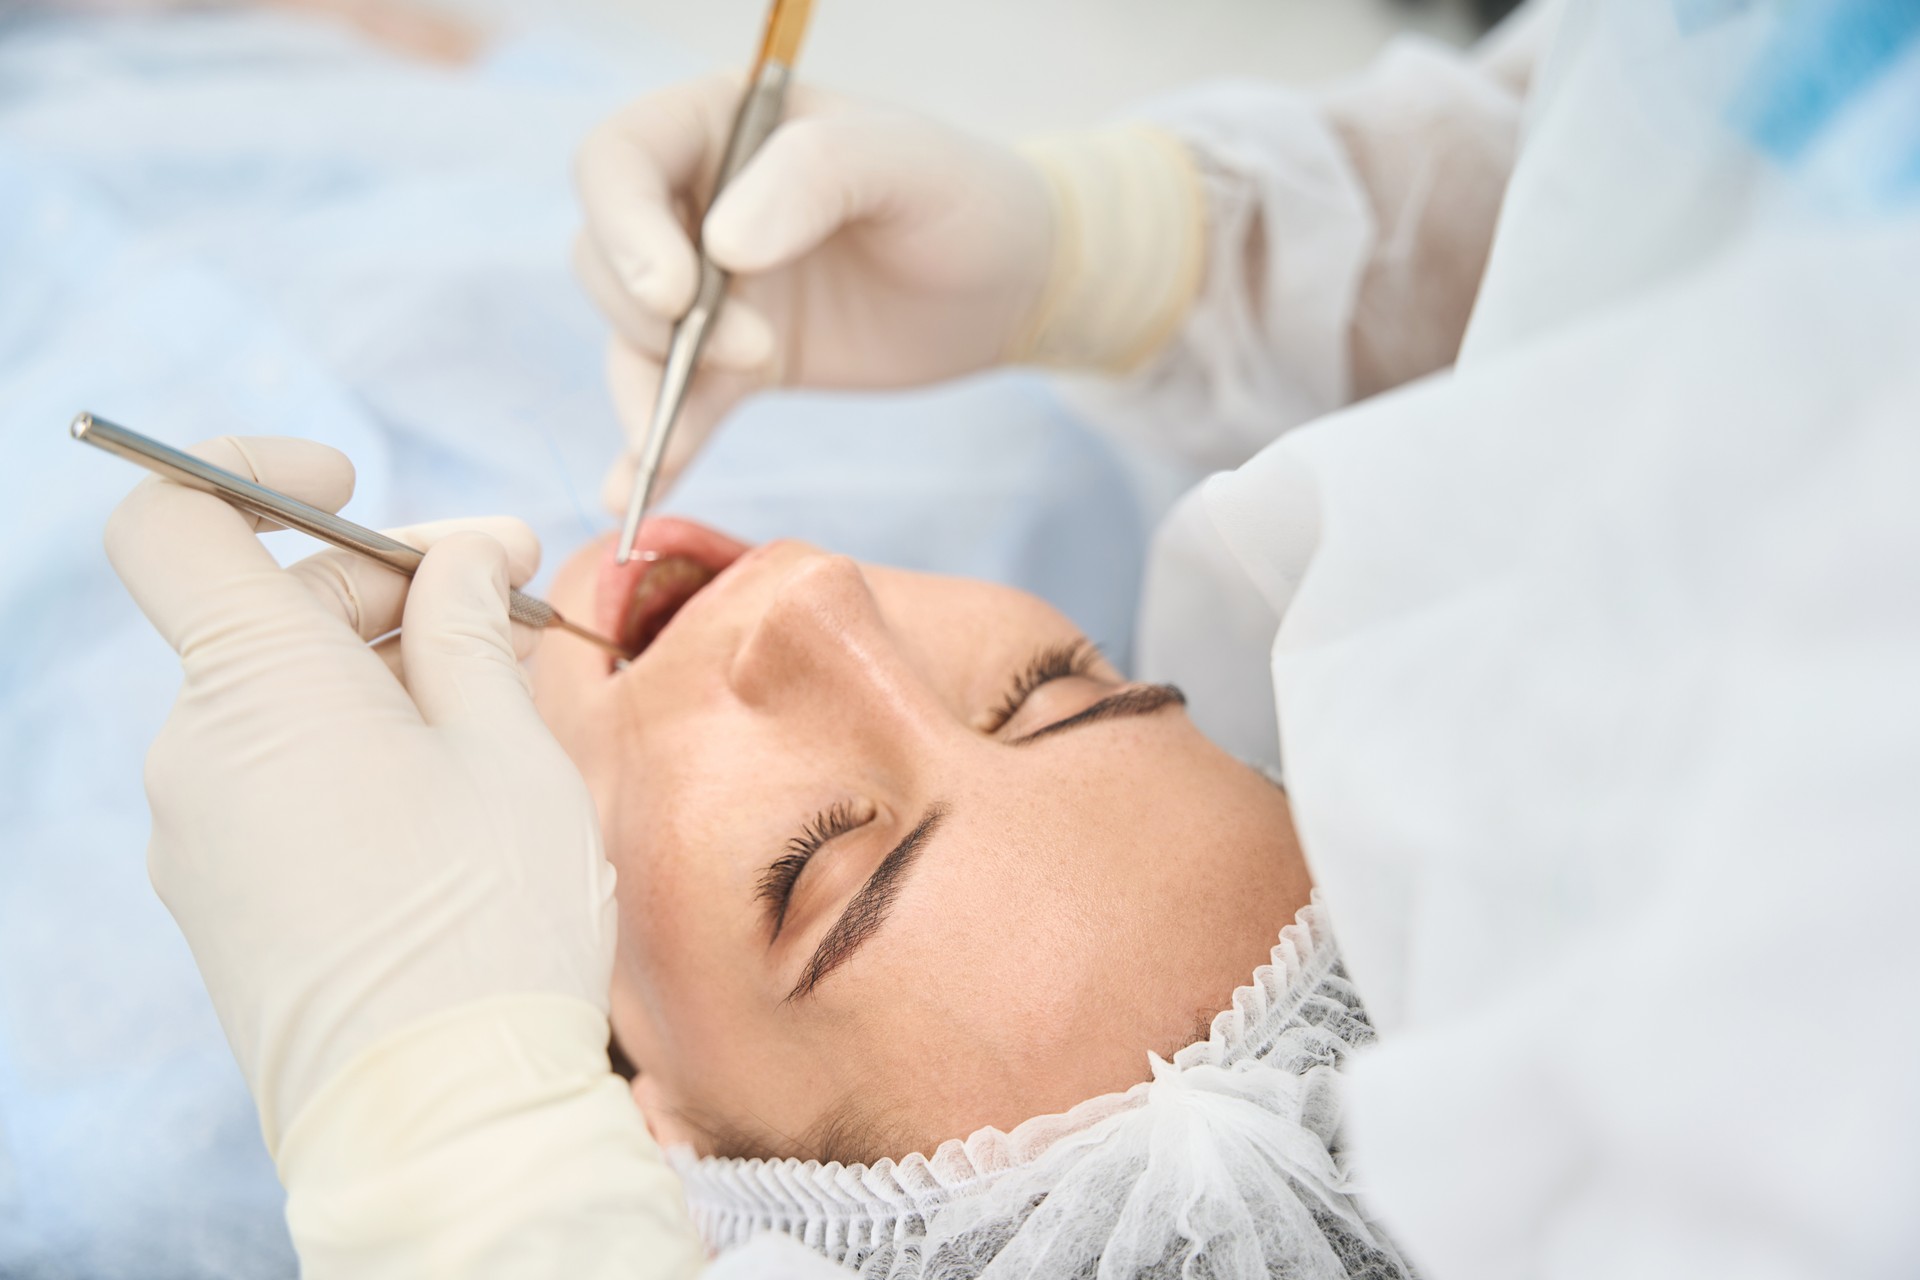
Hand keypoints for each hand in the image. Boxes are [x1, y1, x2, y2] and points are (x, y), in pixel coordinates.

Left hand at [104, 436, 615, 1147]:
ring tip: (507, 696)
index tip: (354, 482)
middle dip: (390, 581)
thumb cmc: (489, 920)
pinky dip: (355, 744)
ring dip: (386, 668)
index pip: (172, 520)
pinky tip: (456, 779)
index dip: (253, 470)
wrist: (440, 1116)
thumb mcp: (506, 744)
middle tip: (518, 591)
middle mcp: (195, 752)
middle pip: (265, 608)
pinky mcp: (224, 897)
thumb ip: (467, 625)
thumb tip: (462, 554)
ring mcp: (199, 833)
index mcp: (255, 687)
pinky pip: (277, 776)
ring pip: (282, 698)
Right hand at [573, 75, 1054, 509]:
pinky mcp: (739, 364)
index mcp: (720, 126)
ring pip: (631, 338)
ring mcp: (713, 290)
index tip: (679, 294)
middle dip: (652, 320)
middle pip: (609, 258)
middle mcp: (696, 203)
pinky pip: (679, 406)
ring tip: (665, 447)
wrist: (1012, 282)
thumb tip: (721, 247)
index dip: (626, 227)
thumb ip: (813, 176)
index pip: (619, 160)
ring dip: (644, 392)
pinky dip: (658, 448)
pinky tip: (636, 496)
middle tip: (750, 355)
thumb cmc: (965, 196)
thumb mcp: (905, 162)